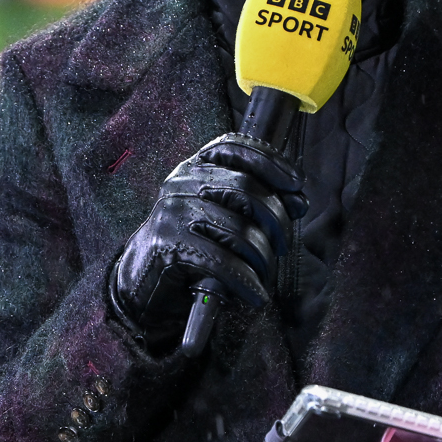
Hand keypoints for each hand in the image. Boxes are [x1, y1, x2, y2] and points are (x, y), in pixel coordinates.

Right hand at [108, 134, 305, 351]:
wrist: (142, 279)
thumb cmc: (188, 245)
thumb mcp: (219, 215)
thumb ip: (255, 202)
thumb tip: (299, 201)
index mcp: (193, 168)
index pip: (234, 148)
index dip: (271, 162)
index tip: (296, 185)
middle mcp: (180, 183)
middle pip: (246, 189)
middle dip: (276, 220)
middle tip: (282, 246)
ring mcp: (173, 213)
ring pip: (238, 230)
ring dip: (262, 258)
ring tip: (265, 275)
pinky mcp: (169, 245)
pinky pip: (222, 262)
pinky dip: (246, 281)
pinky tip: (255, 294)